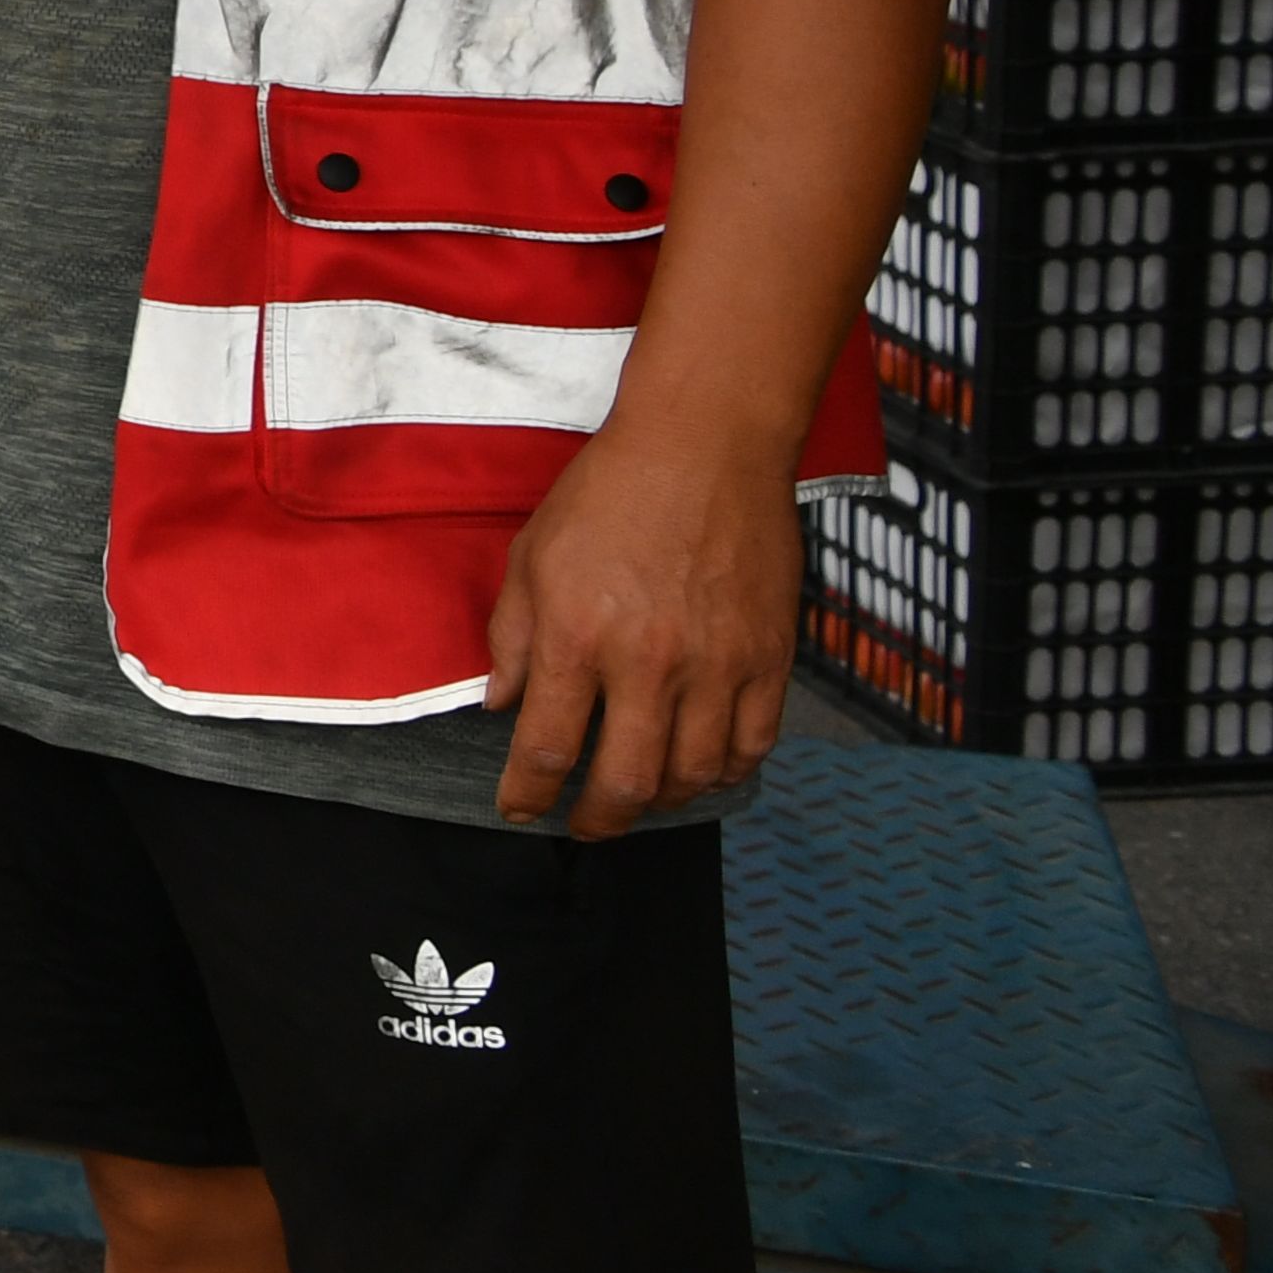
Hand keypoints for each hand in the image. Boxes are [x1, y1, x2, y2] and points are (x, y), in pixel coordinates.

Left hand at [485, 421, 795, 835]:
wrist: (704, 446)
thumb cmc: (608, 493)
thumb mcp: (532, 557)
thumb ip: (514, 640)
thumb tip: (502, 707)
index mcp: (579, 637)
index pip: (547, 748)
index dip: (527, 794)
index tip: (519, 809)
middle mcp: (649, 662)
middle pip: (626, 781)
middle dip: (598, 819)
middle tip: (584, 825)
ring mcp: (718, 664)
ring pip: (694, 774)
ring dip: (662, 801)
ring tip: (640, 798)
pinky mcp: (770, 656)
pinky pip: (754, 742)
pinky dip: (727, 771)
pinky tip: (703, 770)